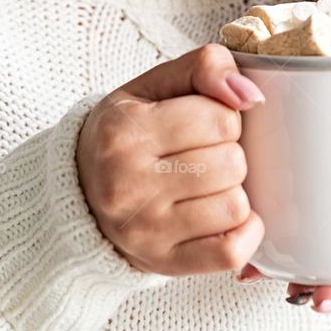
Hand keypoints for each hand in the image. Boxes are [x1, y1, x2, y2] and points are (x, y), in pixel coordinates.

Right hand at [77, 43, 265, 275]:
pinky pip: (230, 252)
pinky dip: (243, 233)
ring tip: (206, 184)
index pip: (220, 118)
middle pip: (232, 163)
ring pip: (235, 207)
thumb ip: (204, 67)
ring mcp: (144, 230)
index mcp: (124, 131)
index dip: (222, 116)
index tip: (200, 123)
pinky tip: (224, 215)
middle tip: (202, 154)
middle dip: (228, 153)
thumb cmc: (126, 134)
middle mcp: (127, 183)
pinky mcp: (162, 263)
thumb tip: (250, 93)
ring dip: (232, 192)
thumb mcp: (153, 85)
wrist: (81, 191)